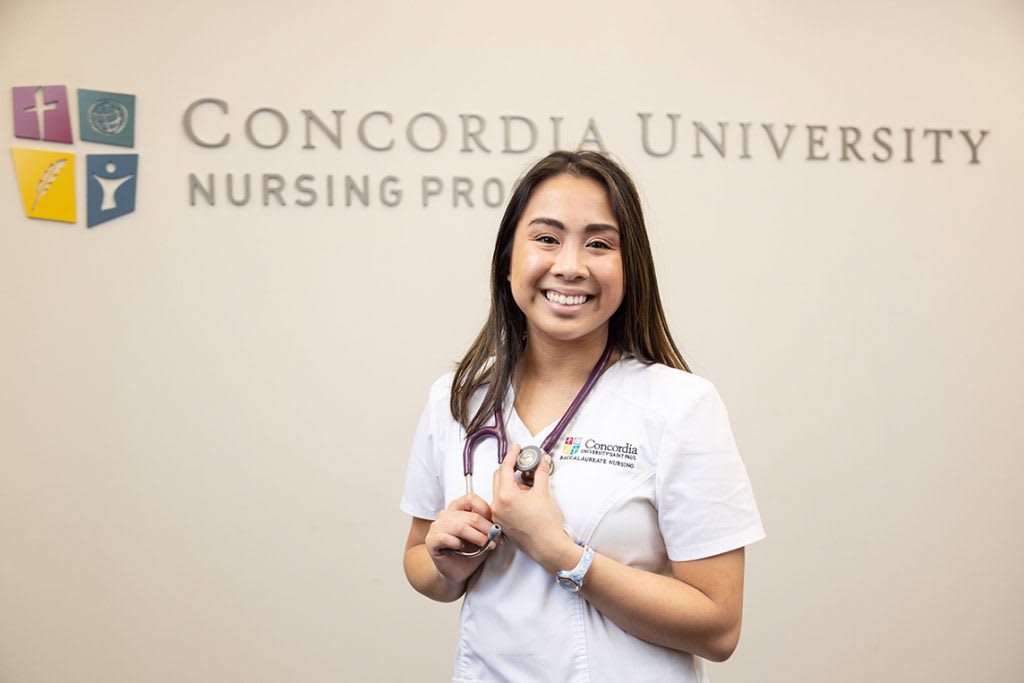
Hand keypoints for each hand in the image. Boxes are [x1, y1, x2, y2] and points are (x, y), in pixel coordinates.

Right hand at [424, 493, 500, 582]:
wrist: (456, 571)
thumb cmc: (468, 552)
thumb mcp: (482, 536)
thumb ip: (487, 528)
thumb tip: (499, 527)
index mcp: (458, 507)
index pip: (472, 499)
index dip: (487, 511)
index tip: (496, 526)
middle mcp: (446, 514)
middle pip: (471, 516)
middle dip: (487, 529)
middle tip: (496, 540)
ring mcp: (437, 526)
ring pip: (460, 527)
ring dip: (477, 537)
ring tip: (485, 545)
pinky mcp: (431, 540)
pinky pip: (446, 538)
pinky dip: (458, 544)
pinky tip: (462, 549)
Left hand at [491, 444, 579, 572]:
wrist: (549, 548)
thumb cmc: (546, 525)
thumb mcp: (544, 493)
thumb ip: (541, 472)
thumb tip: (542, 460)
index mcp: (505, 496)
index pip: (505, 468)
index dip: (512, 455)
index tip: (518, 448)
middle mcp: (497, 506)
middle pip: (499, 478)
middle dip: (511, 468)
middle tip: (524, 463)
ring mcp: (498, 516)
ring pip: (500, 491)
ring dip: (512, 483)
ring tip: (529, 485)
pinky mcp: (502, 523)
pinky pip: (502, 503)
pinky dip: (511, 495)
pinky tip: (525, 497)